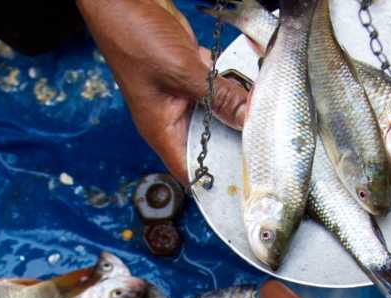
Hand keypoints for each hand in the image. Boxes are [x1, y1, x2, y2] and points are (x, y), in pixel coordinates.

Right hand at [77, 0, 247, 183]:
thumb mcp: (183, 72)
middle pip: (210, 143)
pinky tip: (249, 83)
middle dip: (235, 143)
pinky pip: (216, 88)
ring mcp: (182, 96)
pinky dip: (230, 84)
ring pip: (217, 113)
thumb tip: (249, 117)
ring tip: (264, 116)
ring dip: (237, 110)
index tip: (245, 186)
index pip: (190, 171)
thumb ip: (219, 96)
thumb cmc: (134, 38)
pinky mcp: (190, 76)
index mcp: (161, 130)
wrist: (124, 0)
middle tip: (266, 147)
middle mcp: (172, 118)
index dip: (215, 183)